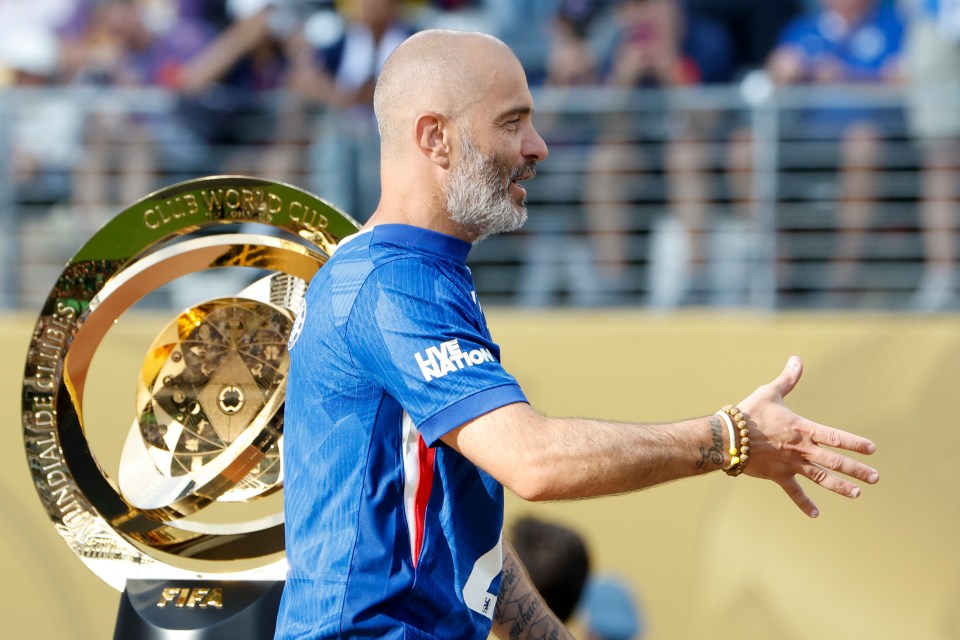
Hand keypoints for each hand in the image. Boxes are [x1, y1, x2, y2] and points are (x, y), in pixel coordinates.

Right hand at [737, 356, 878, 517]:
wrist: (727, 436)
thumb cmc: (749, 412)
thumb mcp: (770, 392)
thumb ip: (788, 379)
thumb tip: (797, 359)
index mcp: (802, 429)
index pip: (835, 437)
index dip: (854, 443)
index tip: (872, 450)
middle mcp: (801, 449)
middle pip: (834, 461)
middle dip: (857, 470)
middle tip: (875, 478)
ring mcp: (790, 464)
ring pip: (820, 478)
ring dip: (840, 486)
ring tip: (857, 494)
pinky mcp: (777, 475)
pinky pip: (794, 491)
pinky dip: (804, 503)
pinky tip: (816, 514)